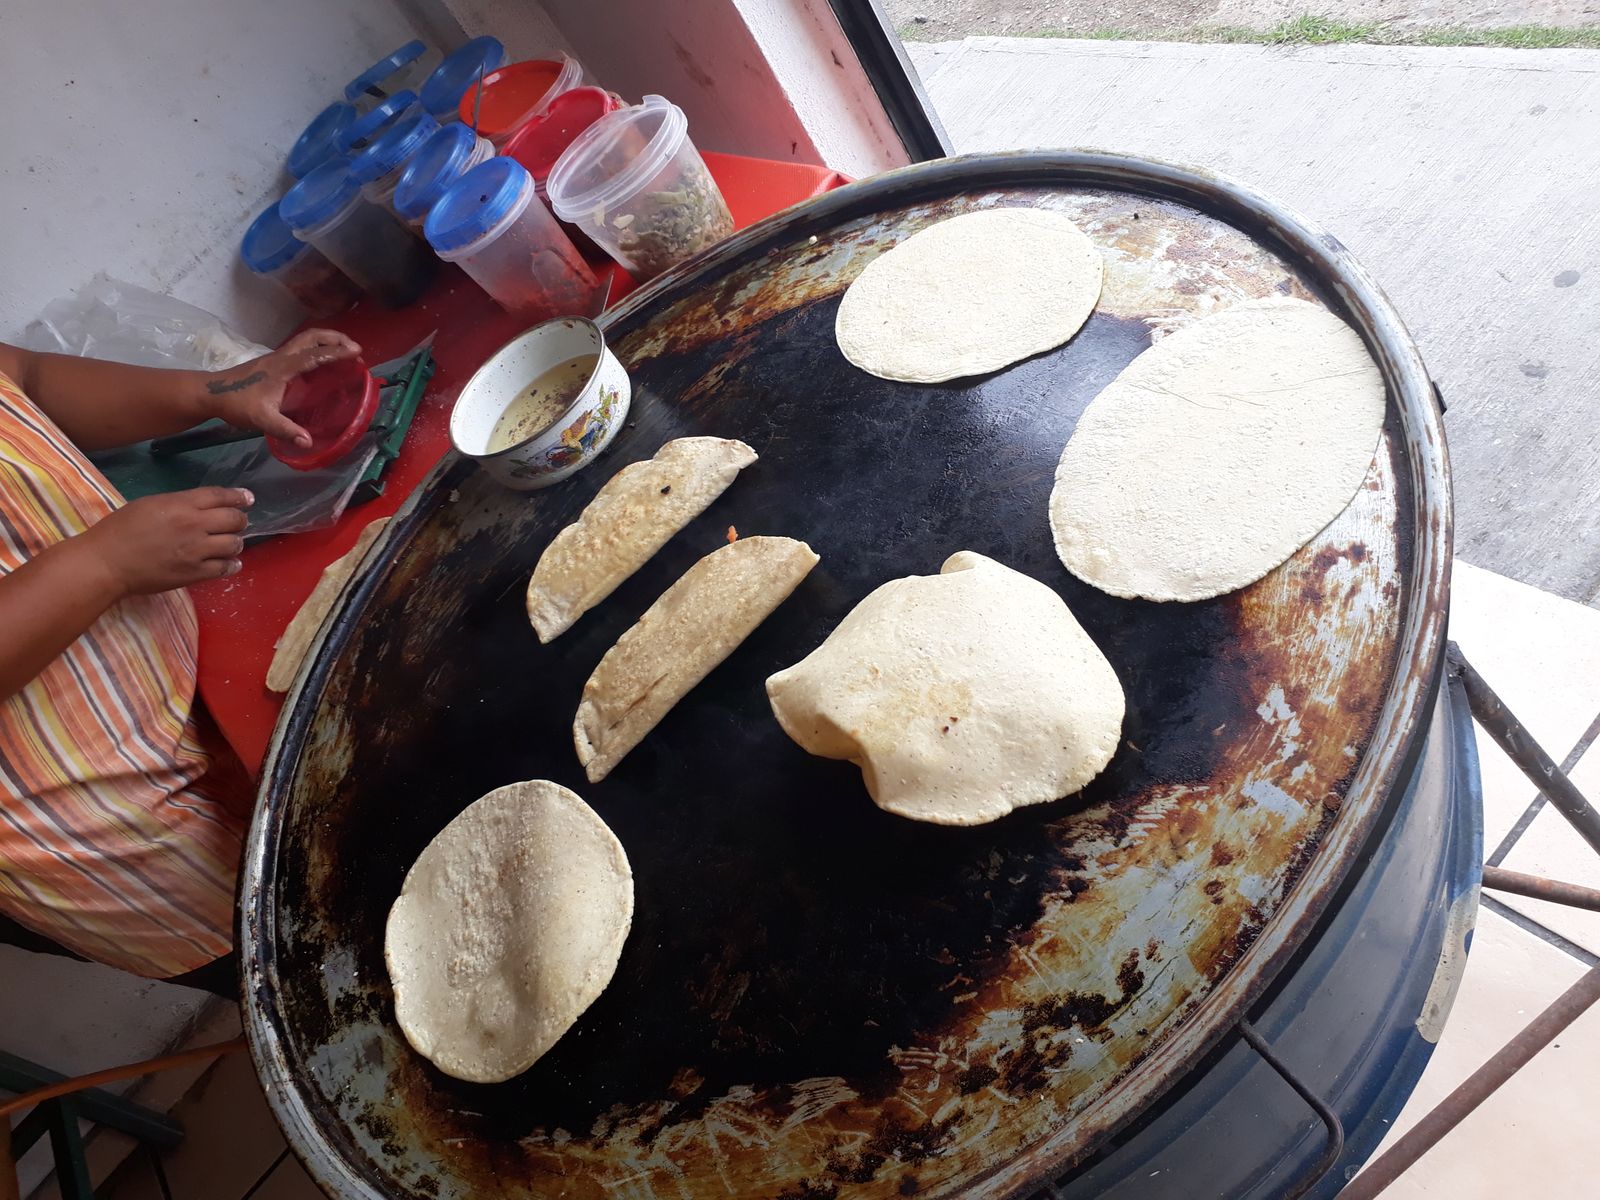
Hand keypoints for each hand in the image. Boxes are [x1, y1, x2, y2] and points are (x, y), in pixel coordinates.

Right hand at [76, 488, 254, 597]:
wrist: (106, 563)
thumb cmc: (120, 530)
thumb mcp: (150, 505)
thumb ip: (179, 504)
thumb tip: (202, 507)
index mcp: (180, 505)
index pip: (220, 496)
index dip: (238, 497)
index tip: (248, 498)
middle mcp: (194, 525)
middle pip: (234, 519)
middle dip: (239, 520)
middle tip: (237, 523)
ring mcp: (197, 551)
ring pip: (234, 544)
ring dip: (236, 543)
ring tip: (230, 543)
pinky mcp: (195, 573)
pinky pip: (225, 568)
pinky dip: (232, 564)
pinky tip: (231, 563)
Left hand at [204, 329, 361, 447]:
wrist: (211, 393)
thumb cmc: (236, 403)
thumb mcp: (261, 419)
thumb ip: (285, 430)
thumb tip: (308, 442)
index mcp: (283, 367)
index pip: (314, 354)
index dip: (336, 352)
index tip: (357, 353)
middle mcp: (281, 357)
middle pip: (312, 336)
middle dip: (335, 337)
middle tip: (355, 348)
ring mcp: (277, 357)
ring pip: (305, 340)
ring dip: (327, 341)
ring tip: (345, 350)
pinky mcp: (274, 362)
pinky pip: (301, 349)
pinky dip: (317, 349)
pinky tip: (322, 362)